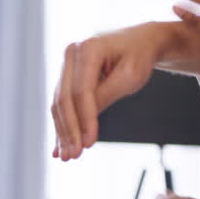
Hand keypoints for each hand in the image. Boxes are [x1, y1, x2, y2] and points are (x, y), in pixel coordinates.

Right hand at [51, 21, 195, 160]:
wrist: (141, 41)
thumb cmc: (139, 56)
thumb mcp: (130, 76)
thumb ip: (106, 95)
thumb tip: (85, 122)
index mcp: (88, 48)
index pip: (82, 91)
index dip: (84, 120)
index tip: (89, 144)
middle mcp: (72, 53)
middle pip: (64, 99)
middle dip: (68, 131)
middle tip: (72, 156)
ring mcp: (67, 64)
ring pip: (60, 104)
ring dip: (63, 132)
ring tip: (67, 156)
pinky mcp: (68, 75)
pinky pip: (63, 102)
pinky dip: (63, 124)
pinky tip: (58, 147)